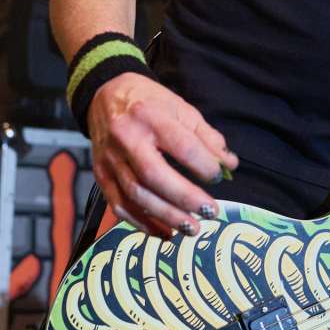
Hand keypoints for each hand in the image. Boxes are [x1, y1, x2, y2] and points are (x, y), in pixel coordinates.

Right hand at [88, 74, 238, 239]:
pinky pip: (120, 206)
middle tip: (210, 212)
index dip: (204, 165)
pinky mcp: (101, 175)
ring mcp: (110, 160)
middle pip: (155, 175)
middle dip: (185, 198)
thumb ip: (206, 136)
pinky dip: (142, 223)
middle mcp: (126, 139)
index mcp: (150, 116)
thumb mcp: (180, 107)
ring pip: (137, 195)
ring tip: (193, 228)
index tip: (218, 176)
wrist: (104, 96)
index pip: (181, 146)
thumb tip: (228, 165)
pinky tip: (165, 232)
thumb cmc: (149, 102)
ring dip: (167, 216)